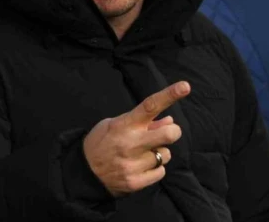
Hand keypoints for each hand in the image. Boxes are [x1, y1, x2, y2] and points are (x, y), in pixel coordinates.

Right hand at [82, 81, 190, 196]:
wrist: (83, 173)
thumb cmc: (101, 142)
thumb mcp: (115, 124)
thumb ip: (142, 122)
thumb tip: (169, 121)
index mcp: (125, 125)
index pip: (150, 106)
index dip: (169, 95)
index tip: (185, 86)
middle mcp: (130, 144)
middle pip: (169, 135)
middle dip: (173, 132)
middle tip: (167, 133)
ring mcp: (133, 164)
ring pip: (165, 154)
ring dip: (159, 152)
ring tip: (142, 153)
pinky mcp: (135, 182)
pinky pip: (160, 172)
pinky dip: (155, 168)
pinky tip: (141, 166)